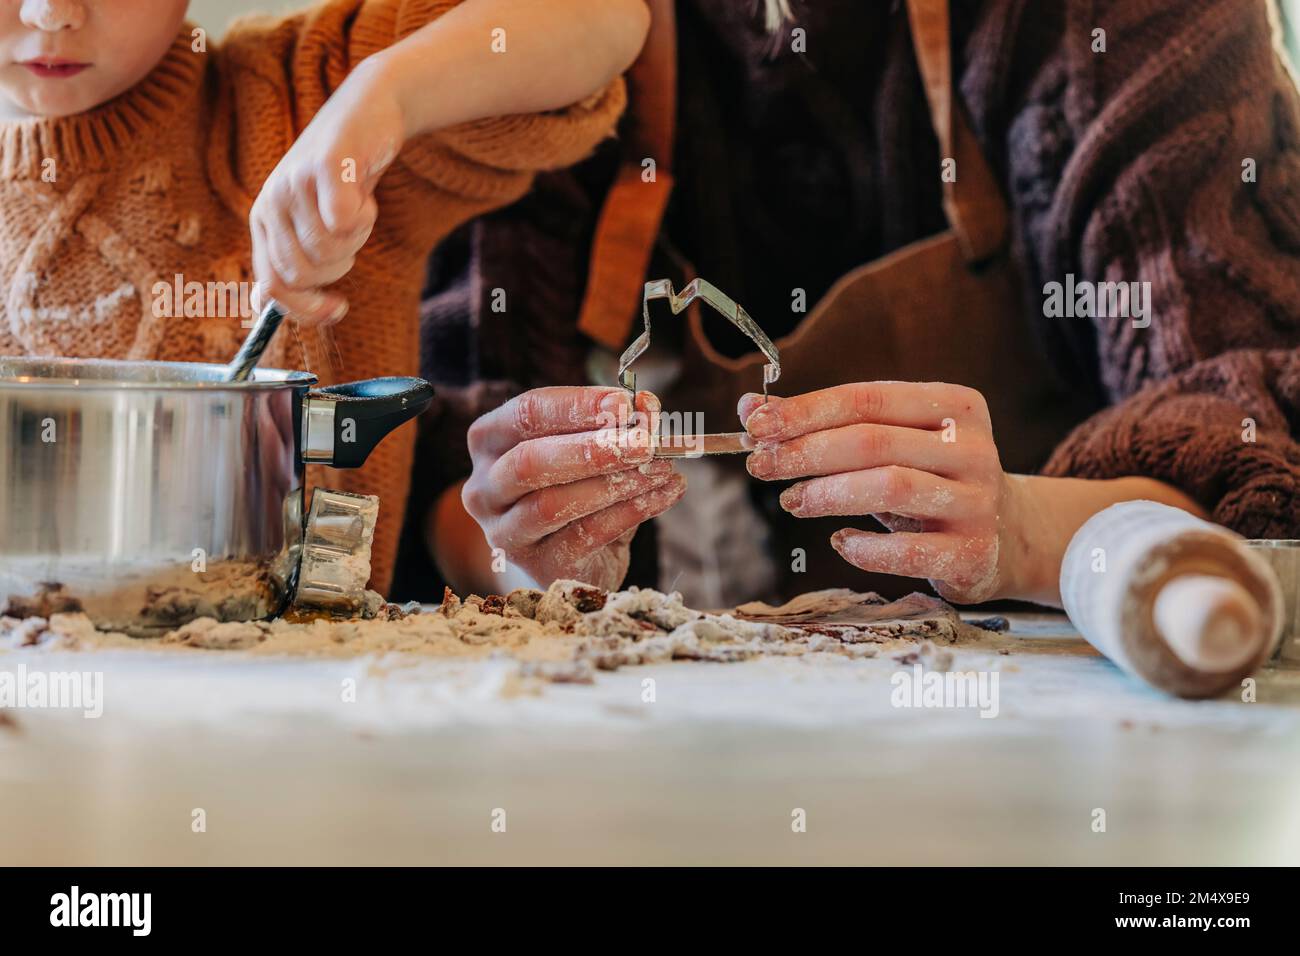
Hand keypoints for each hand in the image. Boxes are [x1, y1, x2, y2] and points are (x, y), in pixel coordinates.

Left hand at [249, 59, 401, 325]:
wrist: (367, 114)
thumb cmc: (343, 177)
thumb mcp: (314, 220)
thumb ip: (299, 259)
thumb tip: (290, 313)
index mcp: (264, 222)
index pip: (272, 286)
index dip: (306, 308)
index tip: (338, 310)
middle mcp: (271, 203)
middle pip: (303, 274)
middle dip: (338, 266)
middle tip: (350, 236)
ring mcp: (293, 183)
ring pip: (328, 249)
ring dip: (356, 239)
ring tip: (357, 209)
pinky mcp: (323, 165)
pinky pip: (344, 220)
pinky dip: (365, 217)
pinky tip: (364, 195)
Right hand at [463, 386, 686, 590]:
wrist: (571, 557)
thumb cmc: (576, 487)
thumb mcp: (592, 447)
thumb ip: (615, 425)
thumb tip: (646, 405)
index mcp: (490, 441)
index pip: (526, 413)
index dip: (576, 405)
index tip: (624, 403)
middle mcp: (485, 487)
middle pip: (530, 462)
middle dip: (593, 449)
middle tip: (645, 442)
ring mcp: (505, 532)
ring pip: (553, 505)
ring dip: (616, 483)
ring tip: (663, 468)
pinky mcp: (538, 566)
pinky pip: (585, 536)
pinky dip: (631, 512)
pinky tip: (664, 493)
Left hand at [739, 382, 1011, 603]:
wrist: (1008, 535)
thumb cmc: (931, 479)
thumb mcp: (889, 442)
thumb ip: (825, 423)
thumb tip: (748, 407)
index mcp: (954, 404)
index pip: (867, 398)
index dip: (806, 410)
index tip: (755, 424)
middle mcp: (972, 448)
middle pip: (873, 441)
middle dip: (806, 452)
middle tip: (761, 465)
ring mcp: (977, 502)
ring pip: (890, 487)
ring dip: (828, 493)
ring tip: (791, 500)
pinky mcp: (973, 553)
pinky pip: (908, 552)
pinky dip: (864, 548)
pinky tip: (839, 542)